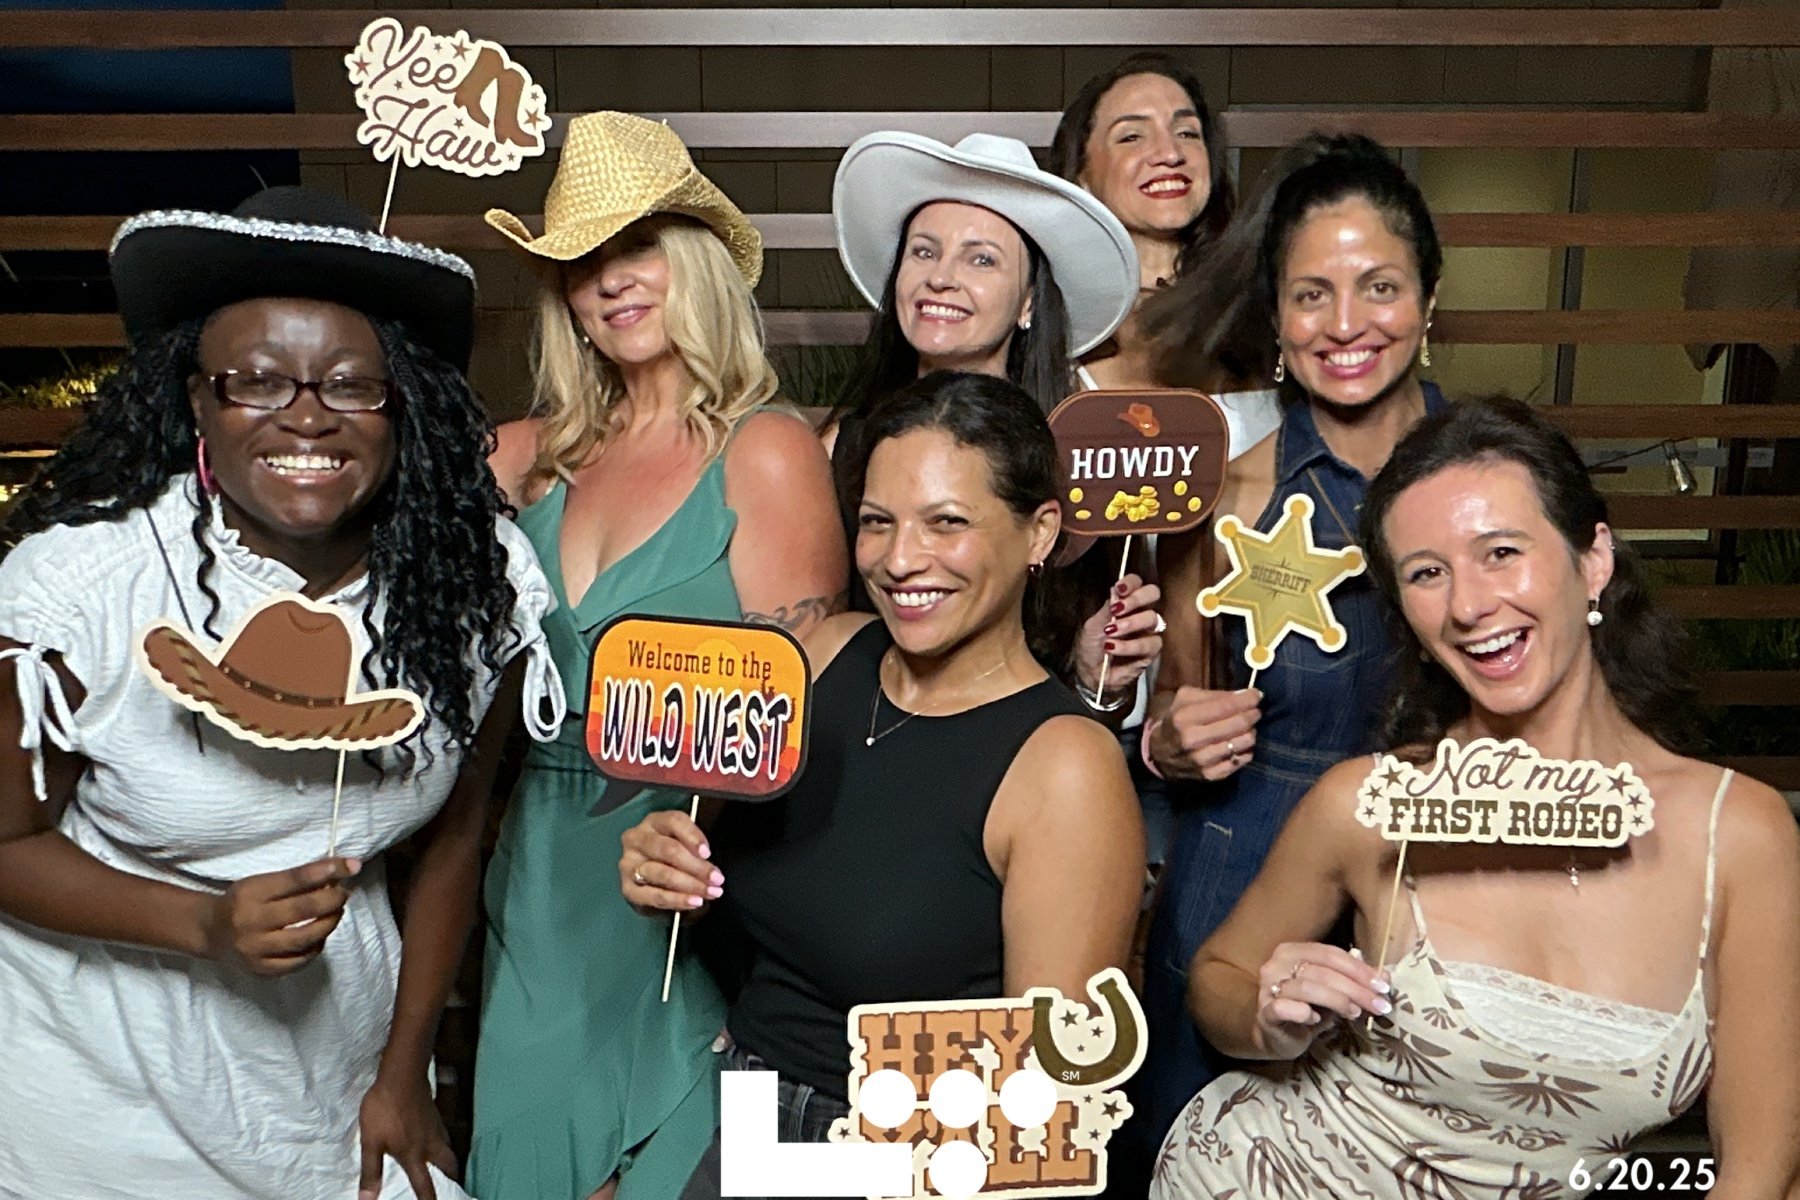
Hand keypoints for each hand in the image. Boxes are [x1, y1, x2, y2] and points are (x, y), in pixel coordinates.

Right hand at [201, 857, 358, 975]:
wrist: (211, 932)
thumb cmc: (243, 901)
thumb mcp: (261, 882)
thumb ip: (295, 879)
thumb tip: (339, 871)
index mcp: (250, 893)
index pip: (295, 879)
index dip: (327, 871)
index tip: (352, 865)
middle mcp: (251, 921)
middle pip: (304, 910)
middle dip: (333, 899)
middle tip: (343, 893)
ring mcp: (255, 949)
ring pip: (305, 938)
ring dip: (329, 923)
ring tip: (336, 913)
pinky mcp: (260, 969)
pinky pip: (298, 961)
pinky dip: (315, 947)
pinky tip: (320, 937)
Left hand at [358, 1068, 455, 1199]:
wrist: (401, 1076)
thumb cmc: (383, 1110)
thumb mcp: (371, 1142)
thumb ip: (371, 1172)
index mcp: (413, 1155)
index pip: (424, 1184)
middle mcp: (429, 1145)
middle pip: (449, 1166)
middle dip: (452, 1178)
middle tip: (453, 1185)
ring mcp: (435, 1127)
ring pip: (449, 1149)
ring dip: (450, 1160)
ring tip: (447, 1165)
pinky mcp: (435, 1114)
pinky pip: (445, 1135)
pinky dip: (445, 1143)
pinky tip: (437, 1138)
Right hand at [620, 810, 721, 914]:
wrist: (649, 880)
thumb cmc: (671, 855)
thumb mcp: (683, 841)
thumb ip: (694, 845)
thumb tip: (708, 861)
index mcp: (654, 822)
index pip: (673, 821)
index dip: (692, 836)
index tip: (707, 853)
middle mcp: (636, 839)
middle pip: (668, 849)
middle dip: (696, 866)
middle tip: (716, 879)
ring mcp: (629, 864)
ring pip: (662, 873)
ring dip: (690, 885)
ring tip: (710, 892)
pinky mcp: (628, 888)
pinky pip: (655, 896)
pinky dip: (677, 900)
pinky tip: (693, 902)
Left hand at [1074, 575, 1163, 698]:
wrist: (1090, 674)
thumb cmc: (1091, 647)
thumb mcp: (1093, 625)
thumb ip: (1106, 609)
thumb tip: (1116, 590)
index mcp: (1126, 604)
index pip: (1137, 584)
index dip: (1131, 583)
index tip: (1119, 589)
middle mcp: (1140, 614)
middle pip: (1153, 594)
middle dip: (1136, 599)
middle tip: (1118, 609)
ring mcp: (1148, 632)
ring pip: (1152, 618)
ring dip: (1130, 624)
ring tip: (1110, 633)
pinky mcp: (1151, 652)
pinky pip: (1149, 643)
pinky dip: (1129, 645)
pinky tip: (1113, 648)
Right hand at [1152, 686, 1261, 780]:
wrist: (1159, 755)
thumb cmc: (1176, 721)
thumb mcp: (1185, 700)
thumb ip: (1214, 695)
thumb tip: (1245, 694)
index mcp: (1184, 717)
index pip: (1227, 705)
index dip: (1248, 699)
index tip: (1257, 695)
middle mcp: (1193, 740)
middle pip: (1239, 724)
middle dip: (1253, 714)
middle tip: (1255, 711)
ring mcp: (1203, 760)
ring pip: (1244, 742)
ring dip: (1251, 732)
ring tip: (1246, 727)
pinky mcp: (1211, 775)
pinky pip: (1241, 759)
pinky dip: (1245, 750)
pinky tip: (1238, 743)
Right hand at [1254, 943, 1391, 1060]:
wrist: (1275, 1036)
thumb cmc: (1306, 1010)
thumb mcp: (1332, 993)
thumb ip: (1352, 981)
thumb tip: (1384, 976)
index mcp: (1292, 951)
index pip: (1330, 953)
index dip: (1359, 969)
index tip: (1383, 986)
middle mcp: (1276, 964)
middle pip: (1322, 971)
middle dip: (1356, 988)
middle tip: (1379, 1005)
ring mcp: (1267, 988)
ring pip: (1308, 987)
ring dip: (1338, 1000)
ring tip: (1355, 1013)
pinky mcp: (1264, 1013)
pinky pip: (1285, 1008)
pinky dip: (1305, 1013)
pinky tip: (1316, 1020)